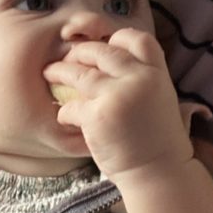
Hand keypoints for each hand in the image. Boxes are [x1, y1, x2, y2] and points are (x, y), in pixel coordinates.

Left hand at [43, 28, 192, 183]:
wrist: (160, 174)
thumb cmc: (160, 143)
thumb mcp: (164, 101)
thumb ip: (145, 81)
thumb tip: (118, 65)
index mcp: (157, 74)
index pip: (137, 38)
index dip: (117, 38)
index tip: (105, 46)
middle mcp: (139, 79)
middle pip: (102, 51)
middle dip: (80, 53)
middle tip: (67, 59)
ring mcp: (117, 95)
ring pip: (78, 73)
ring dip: (59, 72)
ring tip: (49, 73)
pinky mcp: (98, 116)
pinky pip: (70, 106)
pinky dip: (64, 112)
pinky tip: (65, 117)